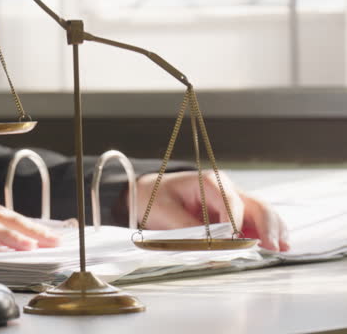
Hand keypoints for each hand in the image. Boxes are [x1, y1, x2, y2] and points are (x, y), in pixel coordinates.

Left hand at [133, 170, 289, 251]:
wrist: (149, 192)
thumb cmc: (156, 197)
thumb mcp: (165, 211)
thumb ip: (187, 229)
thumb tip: (208, 248)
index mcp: (210, 182)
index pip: (231, 202)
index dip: (235, 223)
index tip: (235, 241)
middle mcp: (227, 189)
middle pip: (256, 205)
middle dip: (267, 226)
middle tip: (271, 247)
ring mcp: (234, 201)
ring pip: (263, 213)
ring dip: (274, 230)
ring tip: (281, 248)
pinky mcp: (235, 215)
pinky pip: (256, 222)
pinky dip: (268, 233)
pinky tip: (278, 246)